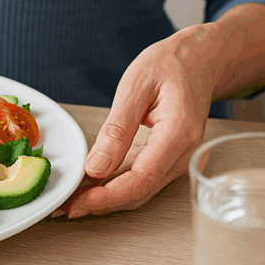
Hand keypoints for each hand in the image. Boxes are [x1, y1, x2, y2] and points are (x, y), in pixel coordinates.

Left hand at [54, 23, 227, 217]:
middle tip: (63, 207)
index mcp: (178, 134)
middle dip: (100, 204)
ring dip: (105, 198)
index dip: (106, 197)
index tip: (76, 203)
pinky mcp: (168, 157)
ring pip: (140, 190)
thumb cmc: (172, 64)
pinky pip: (141, 178)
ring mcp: (178, 158)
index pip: (140, 180)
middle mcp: (183, 154)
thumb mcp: (136, 86)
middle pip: (139, 192)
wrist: (201, 58)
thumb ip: (117, 128)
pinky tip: (91, 184)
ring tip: (71, 198)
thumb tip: (95, 167)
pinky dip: (115, 185)